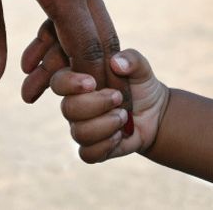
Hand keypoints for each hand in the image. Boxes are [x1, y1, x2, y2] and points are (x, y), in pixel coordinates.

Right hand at [49, 49, 169, 162]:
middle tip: (118, 97)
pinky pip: (87, 153)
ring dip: (105, 124)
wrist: (154, 113)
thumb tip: (116, 62)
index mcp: (78, 80)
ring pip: (78, 132)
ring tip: (123, 115)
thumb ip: (131, 59)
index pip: (58, 81)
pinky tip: (120, 135)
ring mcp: (80, 126)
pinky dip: (106, 145)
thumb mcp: (140, 67)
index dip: (70, 84)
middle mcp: (74, 103)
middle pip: (67, 108)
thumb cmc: (139, 84)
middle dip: (96, 104)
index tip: (92, 83)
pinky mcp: (91, 147)